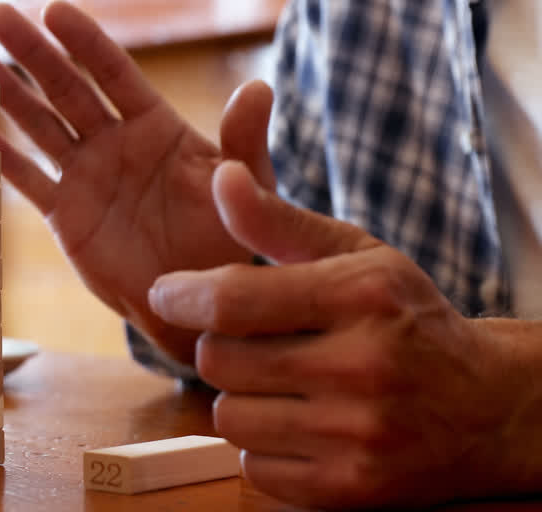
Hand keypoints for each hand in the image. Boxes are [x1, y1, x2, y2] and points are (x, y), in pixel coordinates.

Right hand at [0, 1, 273, 362]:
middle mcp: (113, 142)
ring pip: (38, 125)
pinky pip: (27, 179)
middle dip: (31, 52)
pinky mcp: (64, 214)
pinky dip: (0, 156)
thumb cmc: (231, 241)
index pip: (114, 73)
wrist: (201, 303)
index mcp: (155, 126)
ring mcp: (84, 176)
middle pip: (65, 88)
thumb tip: (260, 86)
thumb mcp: (248, 188)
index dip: (84, 42)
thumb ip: (246, 141)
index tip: (53, 10)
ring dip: (7, 94)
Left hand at [149, 161, 541, 507]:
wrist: (491, 407)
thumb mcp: (355, 255)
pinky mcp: (352, 489)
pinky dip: (264, 446)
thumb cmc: (407, 318)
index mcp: (360, 296)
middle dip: (221, 348)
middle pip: (218, 362)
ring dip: (240, 400)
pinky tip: (300, 424)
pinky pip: (254, 467)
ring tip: (280, 384)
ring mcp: (359, 434)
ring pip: (229, 418)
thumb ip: (276, 221)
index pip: (231, 300)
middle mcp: (362, 366)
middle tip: (252, 343)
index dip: (182, 295)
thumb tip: (220, 177)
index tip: (167, 293)